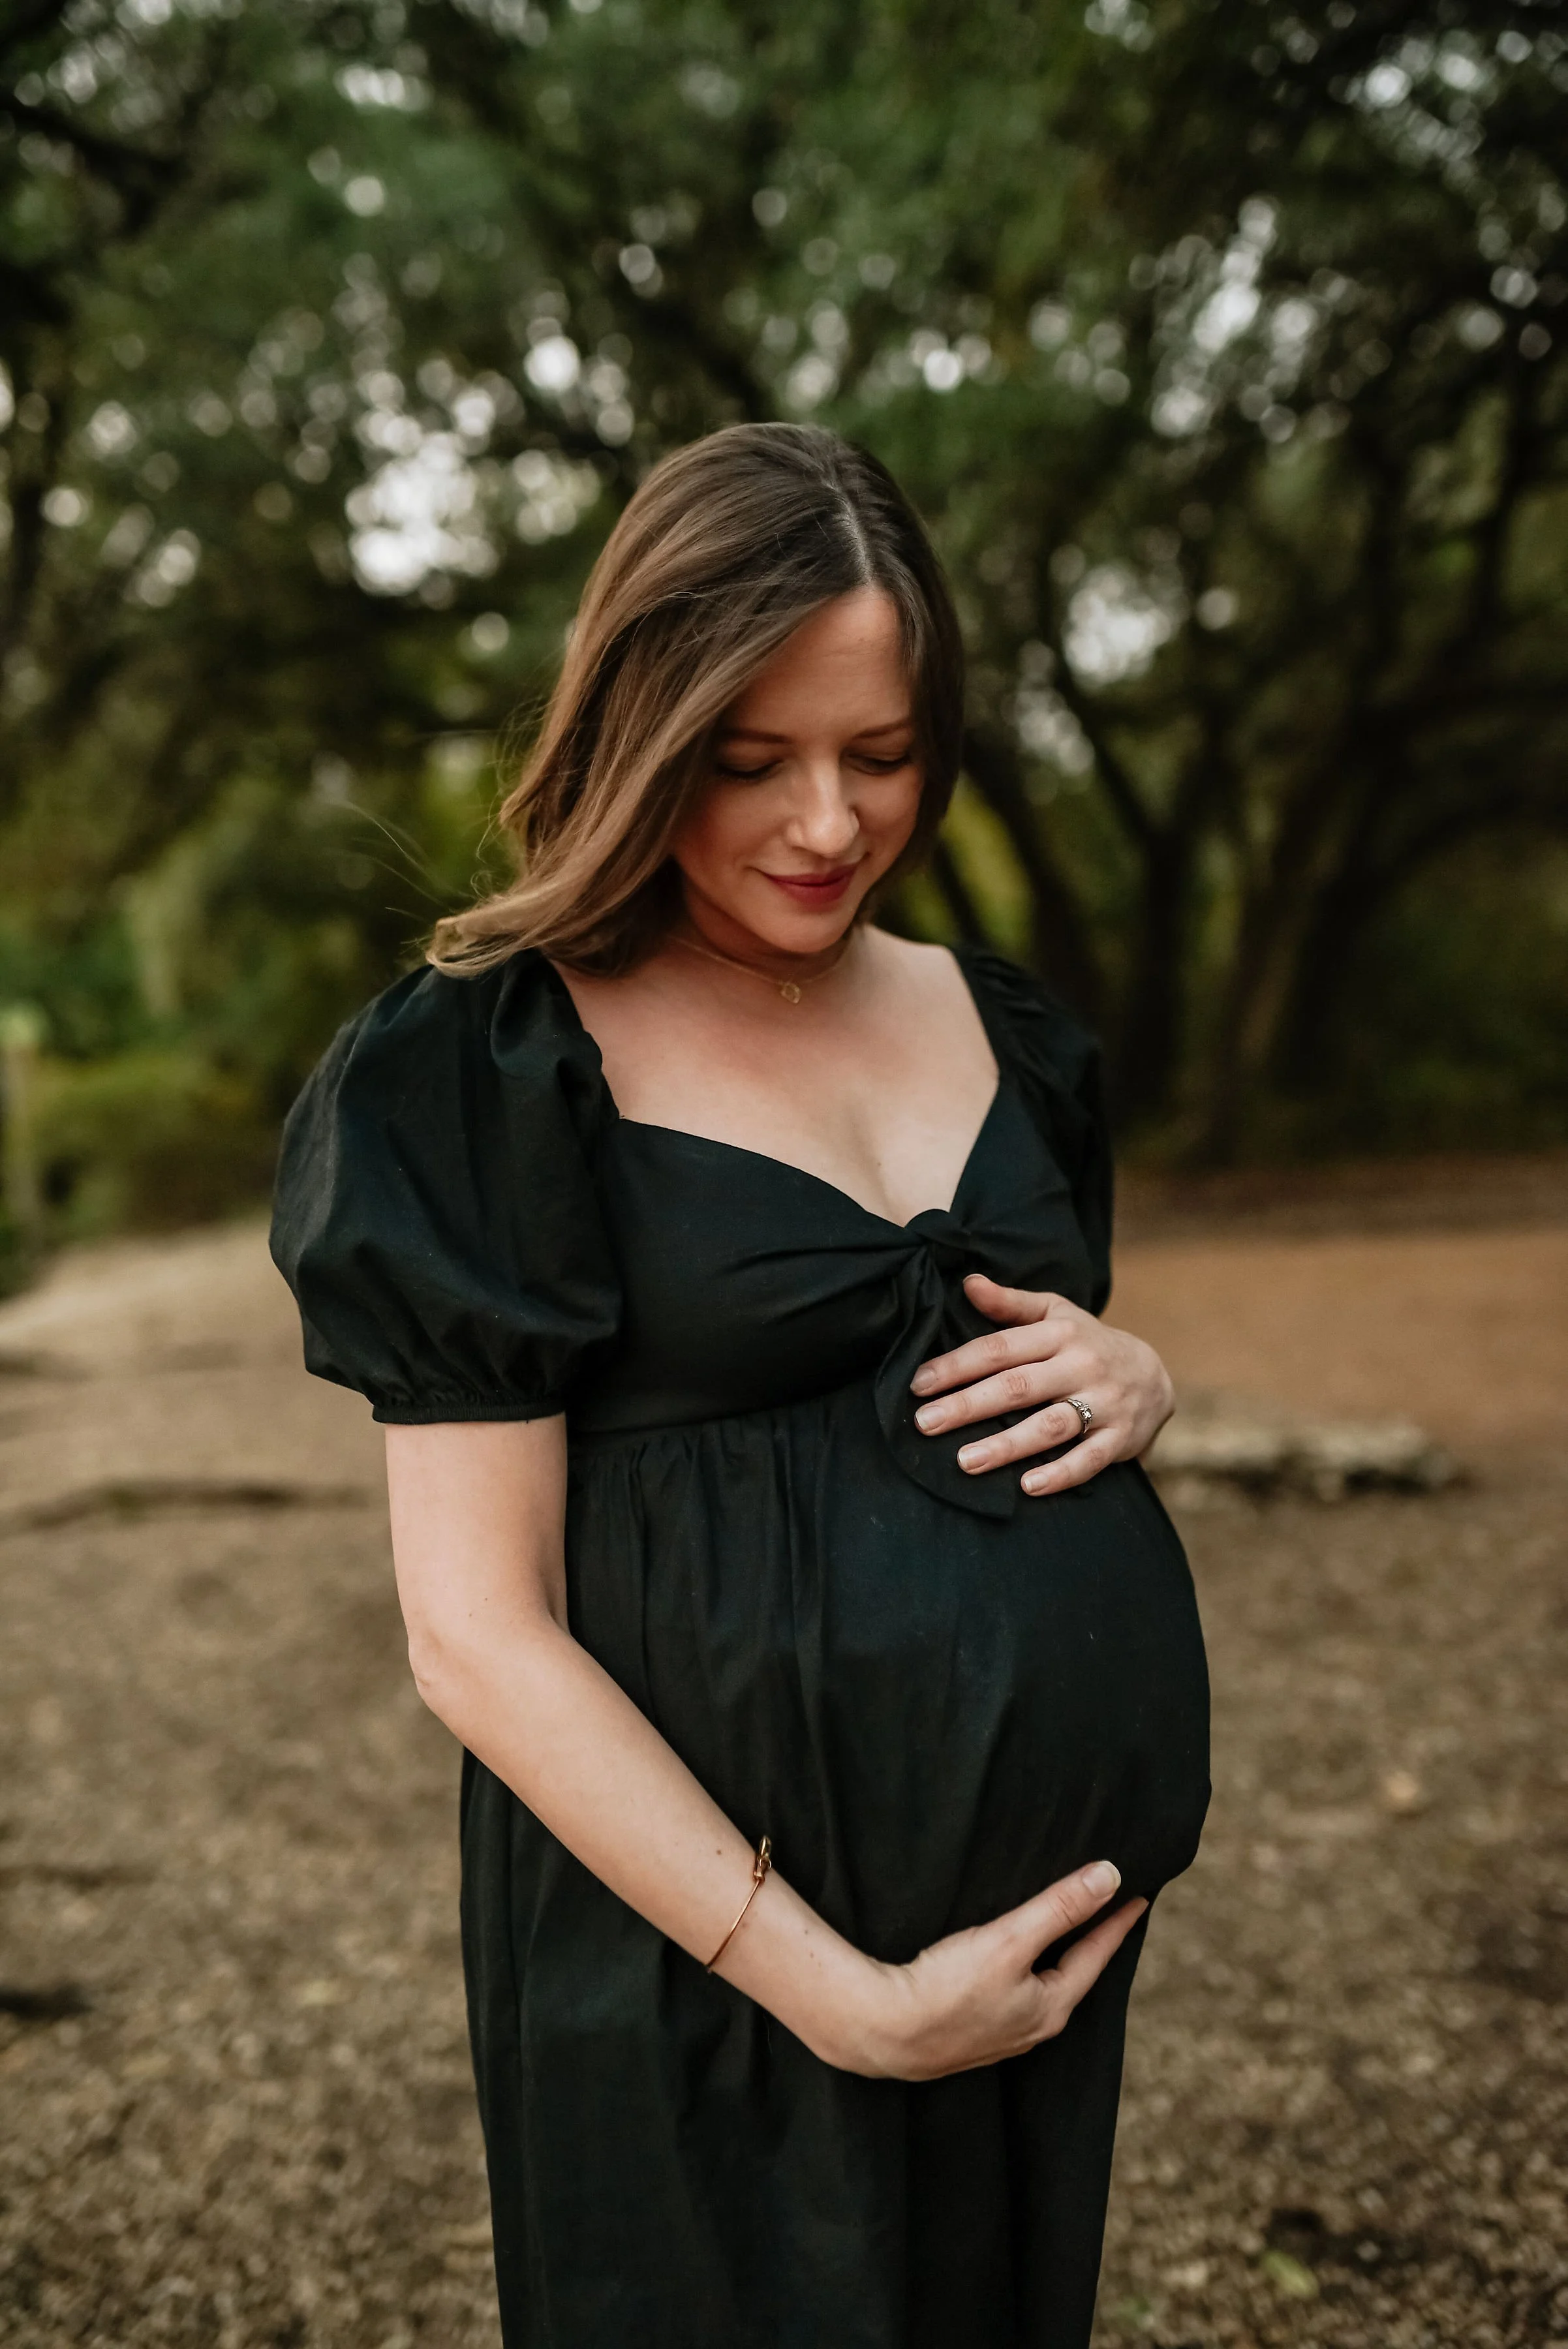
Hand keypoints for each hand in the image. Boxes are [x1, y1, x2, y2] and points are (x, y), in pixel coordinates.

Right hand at [843, 1861, 1146, 2080]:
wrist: (882, 2032)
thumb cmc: (948, 1988)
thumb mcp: (1010, 1941)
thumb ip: (1059, 1908)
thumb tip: (1110, 1877)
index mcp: (1050, 2007)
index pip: (1095, 1955)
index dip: (1116, 1922)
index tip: (1138, 1896)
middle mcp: (1031, 2027)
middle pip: (1072, 1976)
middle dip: (1090, 1944)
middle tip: (1107, 1915)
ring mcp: (999, 2034)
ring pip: (1041, 1989)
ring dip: (1056, 1959)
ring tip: (1063, 1936)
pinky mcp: (968, 2031)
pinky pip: (1013, 1996)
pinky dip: (1024, 1972)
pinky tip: (1008, 1966)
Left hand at [910, 1274, 1174, 1497]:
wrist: (1154, 1375)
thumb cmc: (1087, 1342)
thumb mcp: (1055, 1313)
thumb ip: (1010, 1303)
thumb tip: (968, 1283)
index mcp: (1059, 1333)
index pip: (1000, 1347)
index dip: (957, 1365)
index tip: (919, 1384)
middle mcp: (1081, 1365)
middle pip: (1018, 1386)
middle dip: (968, 1406)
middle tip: (925, 1424)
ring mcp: (1103, 1403)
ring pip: (1051, 1425)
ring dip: (1007, 1445)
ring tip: (965, 1461)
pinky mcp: (1120, 1438)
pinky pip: (1089, 1459)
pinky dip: (1060, 1474)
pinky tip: (1027, 1487)